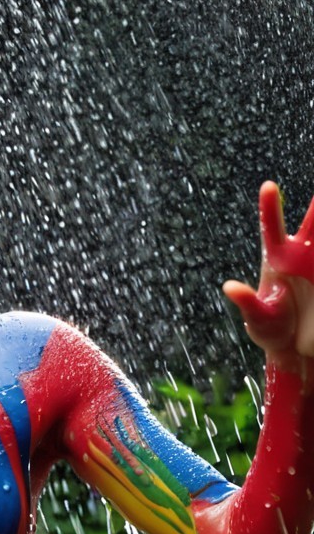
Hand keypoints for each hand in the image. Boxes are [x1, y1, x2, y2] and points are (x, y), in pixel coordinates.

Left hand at [223, 181, 313, 360]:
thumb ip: (247, 303)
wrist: (297, 348)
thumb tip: (229, 287)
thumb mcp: (258, 319)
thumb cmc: (271, 331)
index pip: (271, 227)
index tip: (267, 185)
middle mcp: (300, 254)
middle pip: (312, 221)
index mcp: (276, 259)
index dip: (269, 207)